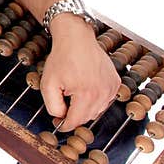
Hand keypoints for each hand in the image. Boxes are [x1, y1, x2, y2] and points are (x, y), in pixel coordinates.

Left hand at [39, 15, 119, 131]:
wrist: (76, 38)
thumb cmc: (62, 58)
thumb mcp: (48, 84)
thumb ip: (53, 106)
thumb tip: (61, 117)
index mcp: (86, 94)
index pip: (76, 121)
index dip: (65, 125)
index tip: (58, 124)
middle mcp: (103, 92)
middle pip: (87, 117)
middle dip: (74, 115)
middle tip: (62, 107)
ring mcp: (111, 87)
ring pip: (97, 110)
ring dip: (84, 107)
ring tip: (73, 92)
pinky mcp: (115, 82)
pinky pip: (105, 100)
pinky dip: (94, 99)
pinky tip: (84, 87)